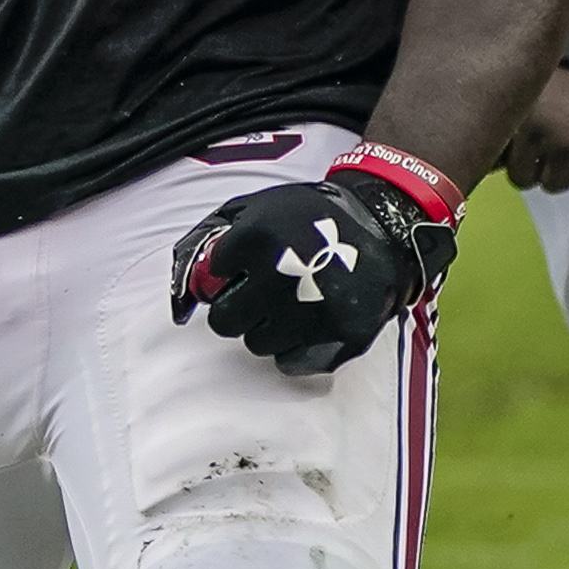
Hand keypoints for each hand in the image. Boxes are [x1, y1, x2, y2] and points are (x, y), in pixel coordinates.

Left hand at [171, 168, 455, 376]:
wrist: (382, 224)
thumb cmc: (308, 216)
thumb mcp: (256, 206)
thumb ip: (211, 237)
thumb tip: (185, 290)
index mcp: (256, 238)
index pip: (210, 281)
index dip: (226, 274)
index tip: (242, 266)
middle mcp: (280, 276)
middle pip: (225, 322)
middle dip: (236, 309)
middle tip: (258, 295)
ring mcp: (311, 311)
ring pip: (256, 344)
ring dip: (266, 327)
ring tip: (289, 303)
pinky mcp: (339, 336)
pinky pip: (290, 362)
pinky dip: (294, 347)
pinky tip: (308, 321)